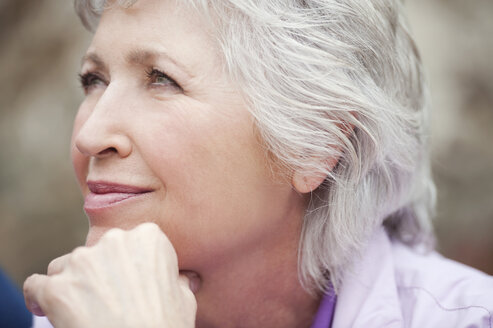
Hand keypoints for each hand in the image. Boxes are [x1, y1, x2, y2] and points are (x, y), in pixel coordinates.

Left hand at [23, 223, 196, 327]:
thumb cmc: (167, 327)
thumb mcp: (184, 299)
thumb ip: (177, 279)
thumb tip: (182, 278)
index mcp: (149, 238)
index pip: (131, 242)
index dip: (127, 264)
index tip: (127, 282)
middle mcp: (114, 241)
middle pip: (96, 251)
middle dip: (98, 272)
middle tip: (107, 300)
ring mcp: (82, 262)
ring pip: (66, 266)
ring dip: (72, 284)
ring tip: (84, 311)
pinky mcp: (56, 288)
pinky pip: (37, 285)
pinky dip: (41, 298)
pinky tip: (50, 311)